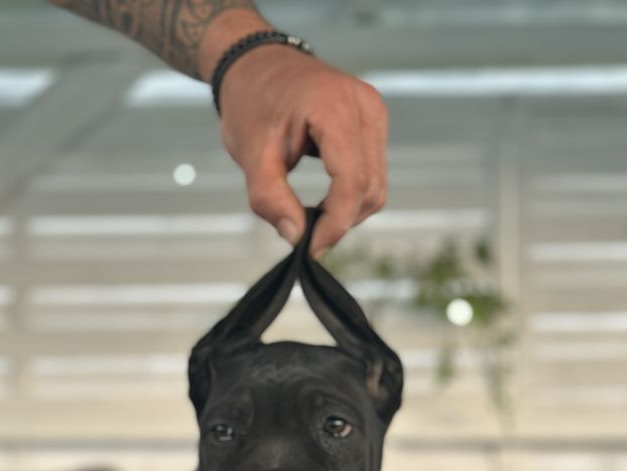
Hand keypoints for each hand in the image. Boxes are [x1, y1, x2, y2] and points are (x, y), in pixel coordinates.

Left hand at [199, 14, 386, 256]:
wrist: (256, 65)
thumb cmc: (251, 102)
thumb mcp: (250, 154)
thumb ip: (270, 199)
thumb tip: (296, 237)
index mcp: (333, 106)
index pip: (351, 180)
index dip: (335, 223)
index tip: (311, 248)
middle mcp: (363, 105)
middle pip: (369, 187)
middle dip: (340, 221)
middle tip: (306, 236)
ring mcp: (373, 112)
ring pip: (376, 185)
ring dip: (348, 212)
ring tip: (312, 217)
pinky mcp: (373, 122)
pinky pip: (374, 173)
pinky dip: (351, 196)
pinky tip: (325, 201)